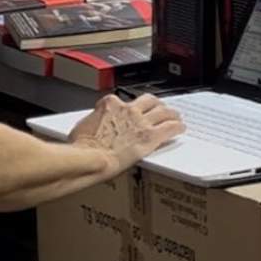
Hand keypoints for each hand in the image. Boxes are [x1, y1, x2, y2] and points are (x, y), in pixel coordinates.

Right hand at [68, 93, 184, 173]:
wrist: (87, 160)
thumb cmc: (79, 149)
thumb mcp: (80, 128)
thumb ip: (92, 122)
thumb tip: (91, 127)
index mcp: (110, 106)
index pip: (122, 99)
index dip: (127, 105)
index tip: (130, 109)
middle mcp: (128, 110)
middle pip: (149, 101)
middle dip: (156, 104)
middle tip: (159, 109)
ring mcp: (141, 122)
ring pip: (163, 111)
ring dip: (171, 114)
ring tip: (175, 116)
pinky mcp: (150, 137)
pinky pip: (170, 128)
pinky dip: (177, 127)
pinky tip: (180, 128)